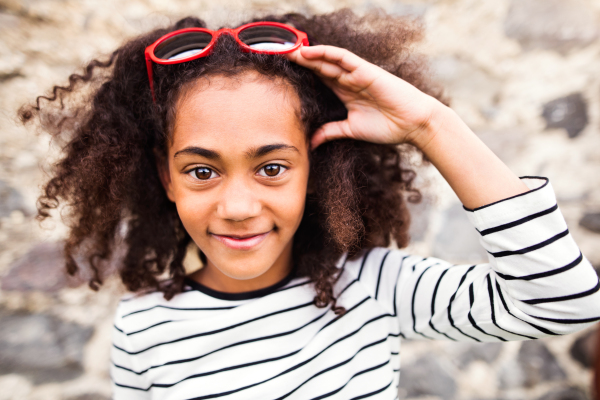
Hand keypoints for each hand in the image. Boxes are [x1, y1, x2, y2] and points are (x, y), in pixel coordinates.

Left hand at [284, 45, 441, 148]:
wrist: (412, 124)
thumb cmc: (388, 126)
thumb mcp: (351, 130)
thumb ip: (332, 132)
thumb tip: (312, 142)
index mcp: (345, 91)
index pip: (318, 77)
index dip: (301, 72)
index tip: (281, 71)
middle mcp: (348, 80)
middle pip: (319, 65)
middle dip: (299, 60)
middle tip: (277, 55)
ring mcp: (357, 74)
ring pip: (328, 59)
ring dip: (308, 54)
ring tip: (288, 50)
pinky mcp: (366, 71)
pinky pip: (344, 58)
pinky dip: (326, 53)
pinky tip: (310, 52)